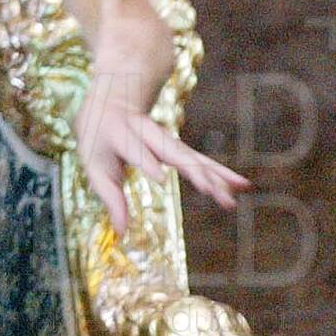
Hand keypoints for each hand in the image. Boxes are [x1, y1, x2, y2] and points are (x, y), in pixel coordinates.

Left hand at [74, 61, 251, 235]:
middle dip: (191, 170)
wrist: (113, 101)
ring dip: (212, 176)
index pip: (135, 149)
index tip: (161, 178)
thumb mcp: (94, 164)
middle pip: (171, 152)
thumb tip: (122, 234)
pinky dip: (221, 172)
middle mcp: (147, 134)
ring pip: (192, 157)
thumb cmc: (99, 138)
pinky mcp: (179, 147)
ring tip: (231, 196)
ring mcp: (167, 139)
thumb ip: (109, 197)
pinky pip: (202, 160)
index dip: (147, 162)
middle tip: (209, 189)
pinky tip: (242, 185)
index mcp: (120, 134)